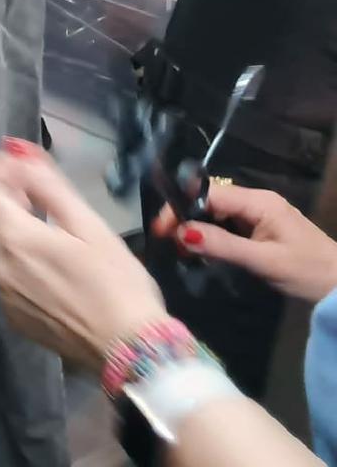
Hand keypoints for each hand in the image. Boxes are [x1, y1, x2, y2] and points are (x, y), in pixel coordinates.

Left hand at [0, 141, 169, 372]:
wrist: (131, 351)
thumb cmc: (117, 282)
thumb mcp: (88, 225)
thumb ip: (48, 185)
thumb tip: (19, 153)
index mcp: (13, 239)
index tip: (20, 156)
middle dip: (5, 191)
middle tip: (33, 181)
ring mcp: (2, 294)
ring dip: (10, 222)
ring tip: (42, 213)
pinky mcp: (13, 315)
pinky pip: (4, 272)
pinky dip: (16, 253)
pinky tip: (45, 255)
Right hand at [153, 183, 336, 302]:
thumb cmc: (307, 272)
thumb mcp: (263, 261)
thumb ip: (222, 246)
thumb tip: (181, 232)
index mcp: (258, 201)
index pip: (208, 194)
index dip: (181, 208)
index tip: (160, 229)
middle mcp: (257, 201)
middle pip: (211, 201)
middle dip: (186, 219)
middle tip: (169, 244)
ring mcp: (261, 215)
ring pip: (218, 214)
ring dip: (199, 229)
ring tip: (183, 251)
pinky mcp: (263, 230)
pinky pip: (230, 225)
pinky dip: (214, 236)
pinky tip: (206, 252)